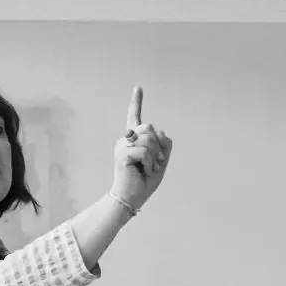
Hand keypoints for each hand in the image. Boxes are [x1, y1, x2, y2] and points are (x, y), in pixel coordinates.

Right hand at [110, 85, 171, 212]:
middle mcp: (126, 139)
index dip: (136, 102)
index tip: (138, 87)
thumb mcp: (161, 161)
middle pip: (150, 128)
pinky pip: (145, 151)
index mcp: (134, 140)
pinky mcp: (122, 154)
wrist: (131, 198)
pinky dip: (150, 164)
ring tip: (148, 169)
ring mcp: (122, 145)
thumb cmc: (144, 182)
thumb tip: (159, 130)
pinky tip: (143, 172)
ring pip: (149, 139)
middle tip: (154, 164)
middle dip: (158, 147)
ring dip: (155, 158)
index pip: (135, 117)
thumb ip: (163, 144)